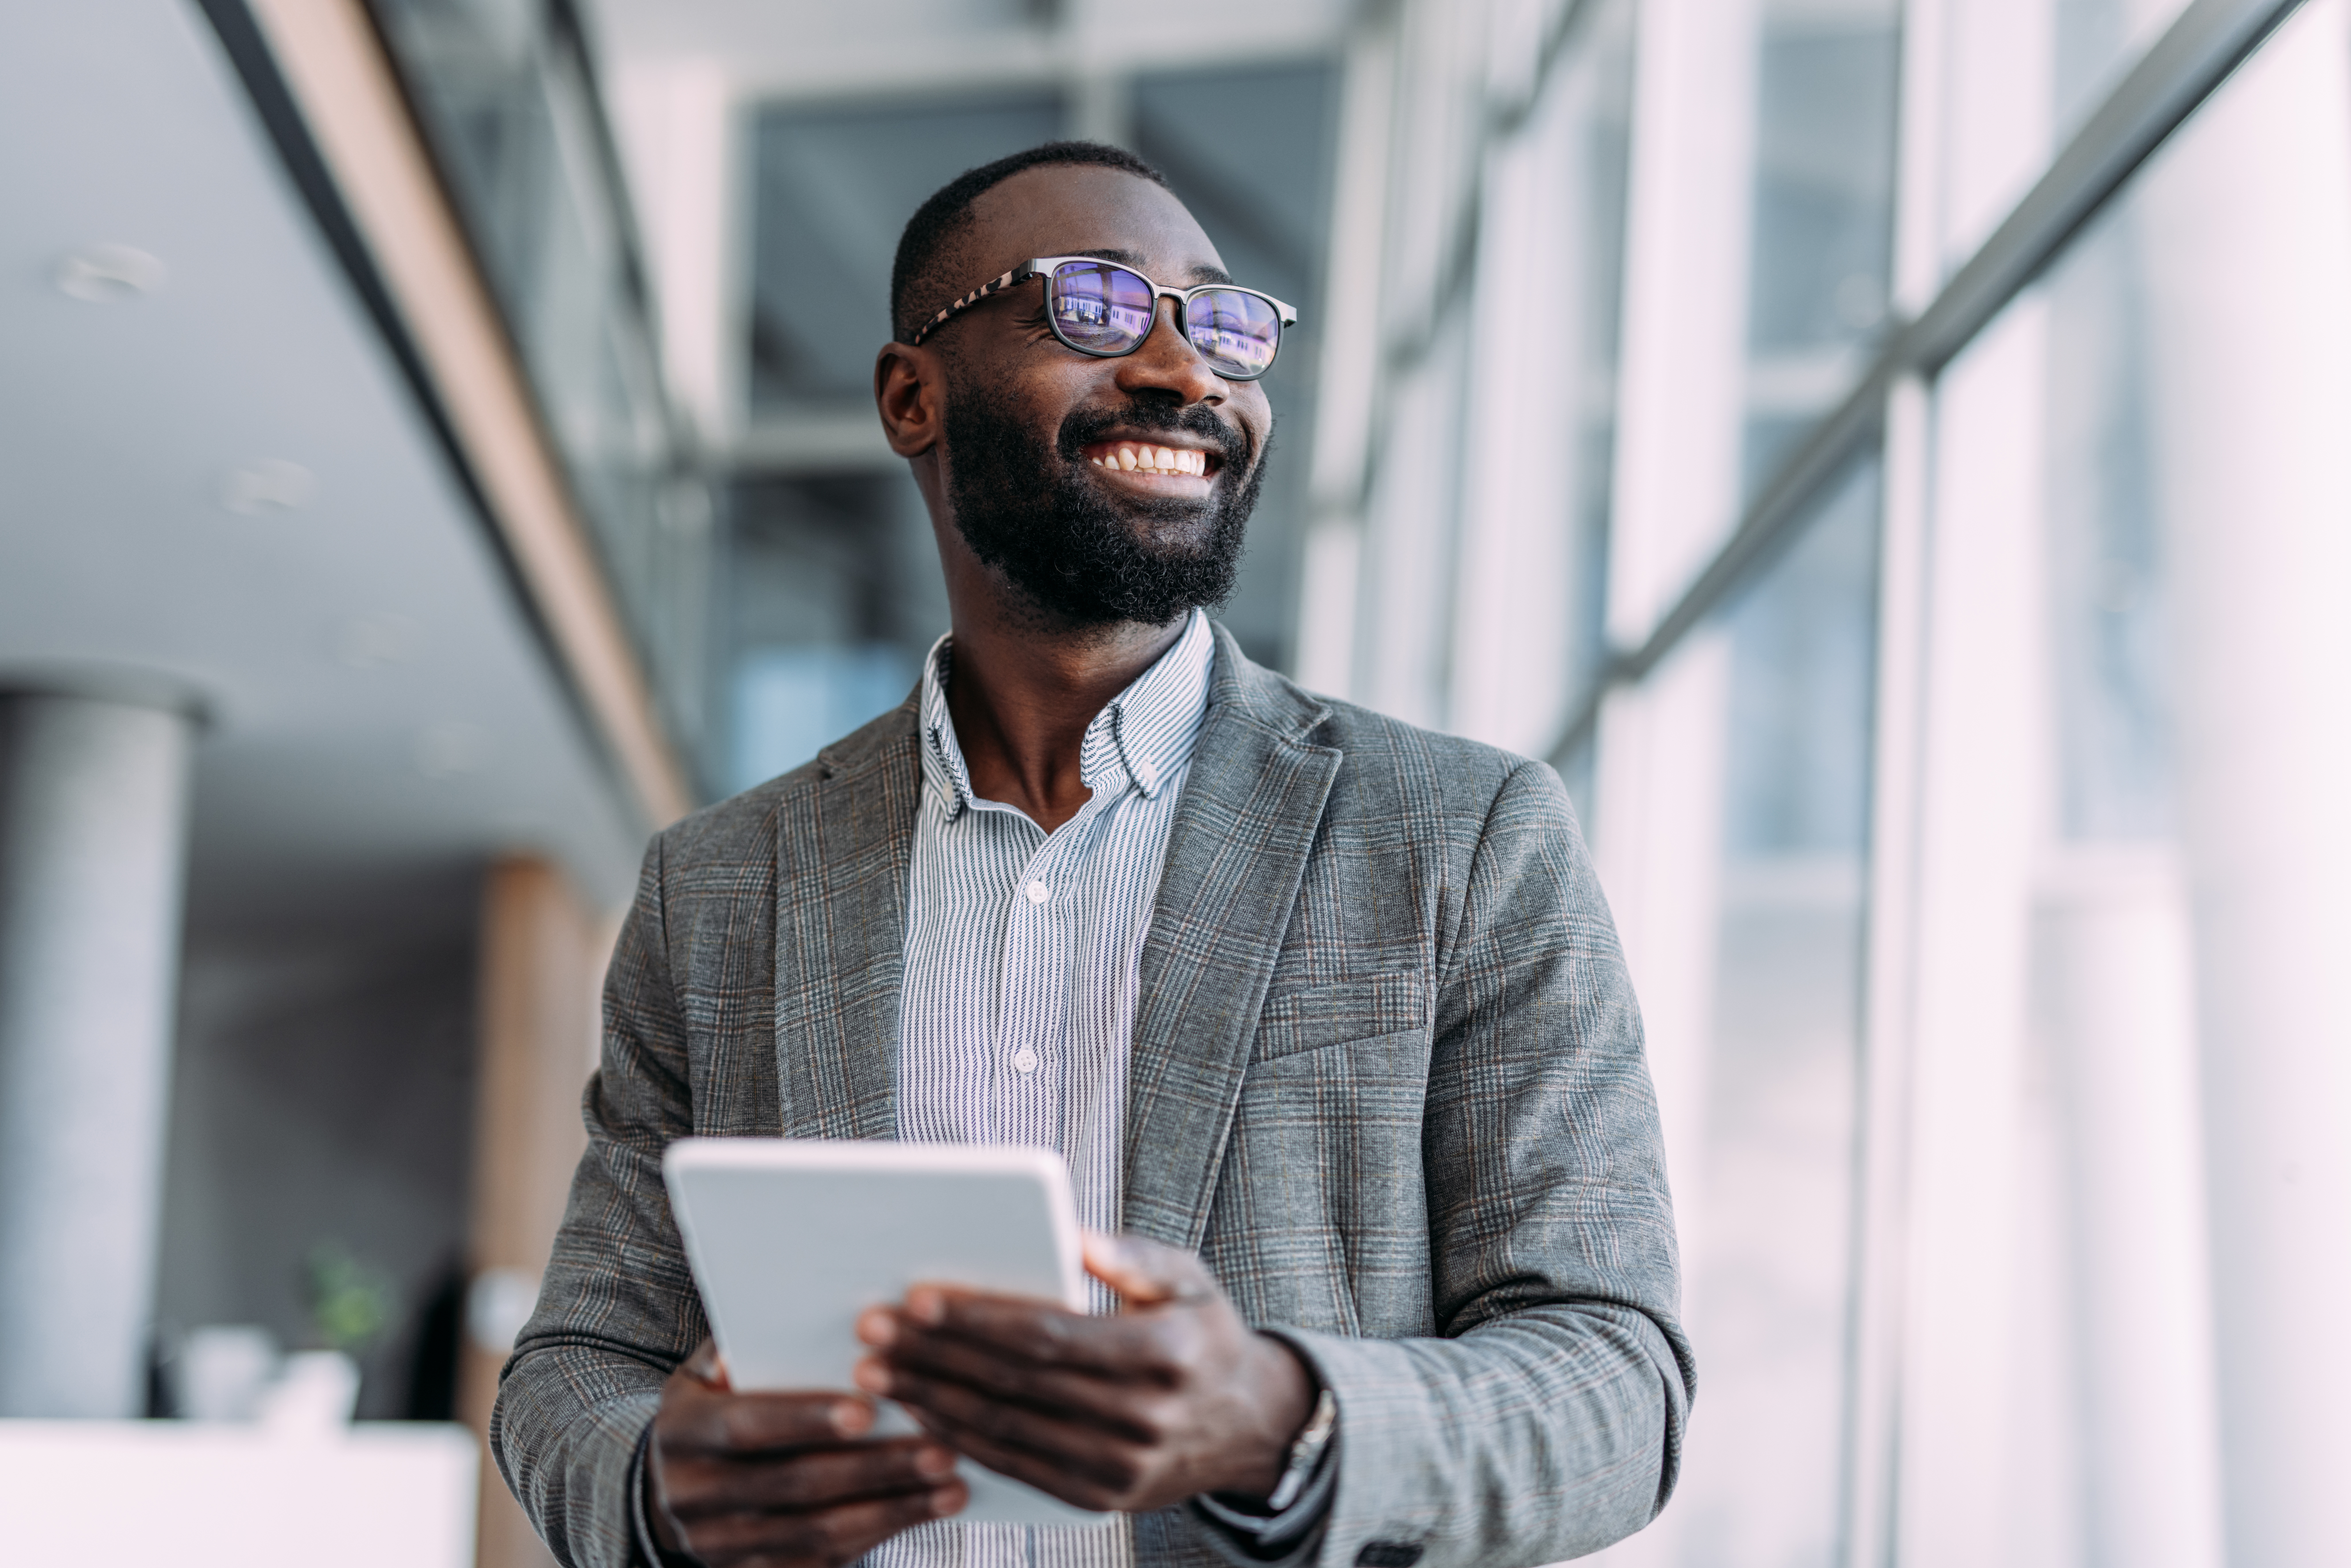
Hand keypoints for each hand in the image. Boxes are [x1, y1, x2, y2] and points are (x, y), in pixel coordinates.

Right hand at [645, 1339, 967, 1565]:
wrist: (676, 1487)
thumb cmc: (714, 1407)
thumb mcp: (710, 1372)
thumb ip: (748, 1347)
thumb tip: (800, 1319)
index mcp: (681, 1433)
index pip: (746, 1426)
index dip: (806, 1419)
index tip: (868, 1410)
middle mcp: (692, 1495)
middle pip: (793, 1484)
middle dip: (874, 1467)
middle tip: (940, 1448)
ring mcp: (718, 1545)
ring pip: (817, 1531)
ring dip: (892, 1507)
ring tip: (950, 1481)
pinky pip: (823, 1561)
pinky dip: (880, 1535)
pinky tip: (926, 1511)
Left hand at [852, 1231, 1315, 1514]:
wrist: (1249, 1425)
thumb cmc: (1203, 1335)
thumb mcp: (1187, 1279)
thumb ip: (1131, 1255)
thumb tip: (1071, 1235)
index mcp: (1163, 1353)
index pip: (1047, 1336)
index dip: (976, 1319)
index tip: (917, 1298)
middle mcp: (1143, 1416)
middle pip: (1014, 1383)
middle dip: (933, 1355)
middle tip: (871, 1330)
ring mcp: (1122, 1466)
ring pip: (1005, 1430)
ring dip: (931, 1399)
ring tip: (876, 1370)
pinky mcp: (1102, 1498)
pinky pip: (1016, 1467)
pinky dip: (961, 1440)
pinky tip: (921, 1411)